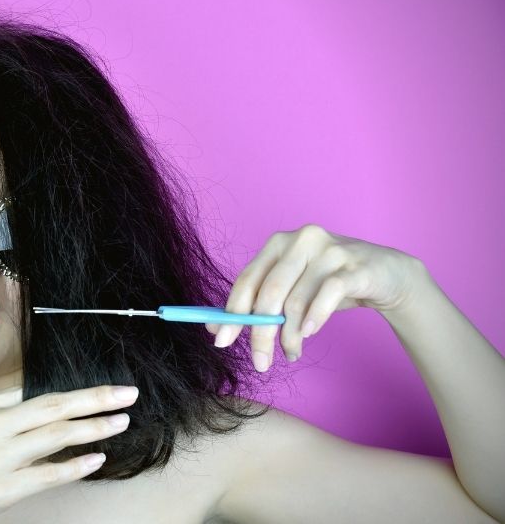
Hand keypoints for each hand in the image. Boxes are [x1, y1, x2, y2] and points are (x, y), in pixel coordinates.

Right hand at [0, 384, 139, 523]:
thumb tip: (31, 395)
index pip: (36, 393)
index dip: (74, 392)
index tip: (103, 389)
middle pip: (52, 406)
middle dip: (94, 399)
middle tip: (127, 393)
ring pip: (54, 437)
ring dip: (92, 428)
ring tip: (120, 421)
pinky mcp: (0, 490)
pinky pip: (45, 476)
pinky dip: (73, 467)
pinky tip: (96, 459)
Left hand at [206, 223, 424, 370]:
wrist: (387, 275)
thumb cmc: (331, 283)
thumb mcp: (293, 289)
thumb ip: (259, 303)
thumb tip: (215, 328)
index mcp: (278, 244)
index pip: (247, 280)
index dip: (231, 312)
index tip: (221, 341)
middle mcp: (301, 240)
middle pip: (269, 293)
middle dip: (260, 333)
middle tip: (260, 361)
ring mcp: (330, 250)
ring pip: (297, 301)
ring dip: (290, 336)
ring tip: (291, 352)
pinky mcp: (355, 266)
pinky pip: (328, 295)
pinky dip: (314, 318)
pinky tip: (309, 334)